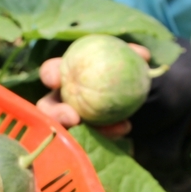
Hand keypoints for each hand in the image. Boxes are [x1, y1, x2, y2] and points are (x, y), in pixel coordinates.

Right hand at [35, 42, 150, 137]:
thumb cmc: (121, 70)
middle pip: (48, 107)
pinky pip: (93, 137)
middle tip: (74, 118)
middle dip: (55, 114)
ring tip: (99, 131)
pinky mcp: (86, 134)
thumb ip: (133, 55)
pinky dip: (109, 132)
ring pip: (66, 129)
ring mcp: (72, 119)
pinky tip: (124, 127)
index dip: (49, 75)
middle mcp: (63, 98)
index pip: (51, 72)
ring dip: (79, 131)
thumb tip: (142, 54)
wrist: (135, 94)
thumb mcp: (128, 60)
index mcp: (66, 75)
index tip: (57, 80)